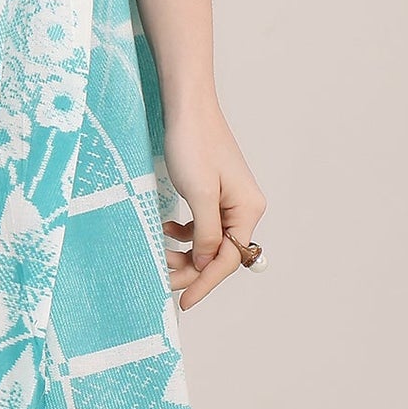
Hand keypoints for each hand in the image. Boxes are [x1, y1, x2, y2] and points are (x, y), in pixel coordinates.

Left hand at [160, 96, 264, 308]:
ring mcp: (228, 200)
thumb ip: (206, 234)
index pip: (228, 259)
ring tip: (159, 252)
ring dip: (184, 252)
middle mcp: (244, 208)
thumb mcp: (199, 195)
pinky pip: (201, 225)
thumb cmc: (194, 144)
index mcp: (248, 209)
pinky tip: (165, 229)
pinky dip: (183, 233)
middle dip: (190, 269)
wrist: (187, 107)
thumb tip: (205, 263)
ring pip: (207, 241)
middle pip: (218, 253)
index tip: (183, 302)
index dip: (205, 283)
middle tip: (161, 278)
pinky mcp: (213, 193)